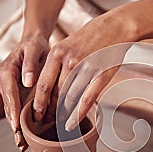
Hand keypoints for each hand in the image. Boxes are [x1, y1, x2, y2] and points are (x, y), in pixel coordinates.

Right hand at [0, 32, 48, 149]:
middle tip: (20, 142)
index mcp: (6, 71)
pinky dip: (19, 122)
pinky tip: (24, 136)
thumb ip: (30, 64)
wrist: (33, 42)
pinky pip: (15, 109)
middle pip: (8, 106)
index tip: (16, 125)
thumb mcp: (35, 49)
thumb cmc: (36, 45)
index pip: (9, 94)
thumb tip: (27, 81)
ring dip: (15, 128)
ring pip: (10, 111)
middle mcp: (3, 81)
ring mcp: (7, 88)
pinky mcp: (14, 93)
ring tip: (22, 144)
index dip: (13, 110)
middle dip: (14, 125)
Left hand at [32, 13, 134, 129]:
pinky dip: (76, 115)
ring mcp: (86, 69)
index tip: (35, 114)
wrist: (116, 26)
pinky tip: (70, 125)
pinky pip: (86, 100)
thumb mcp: (68, 44)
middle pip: (55, 94)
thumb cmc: (92, 36)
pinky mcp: (101, 76)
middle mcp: (69, 61)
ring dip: (62, 114)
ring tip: (58, 124)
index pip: (43, 84)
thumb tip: (49, 85)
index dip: (38, 102)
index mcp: (57, 53)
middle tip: (44, 122)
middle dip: (48, 111)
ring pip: (69, 98)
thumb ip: (57, 63)